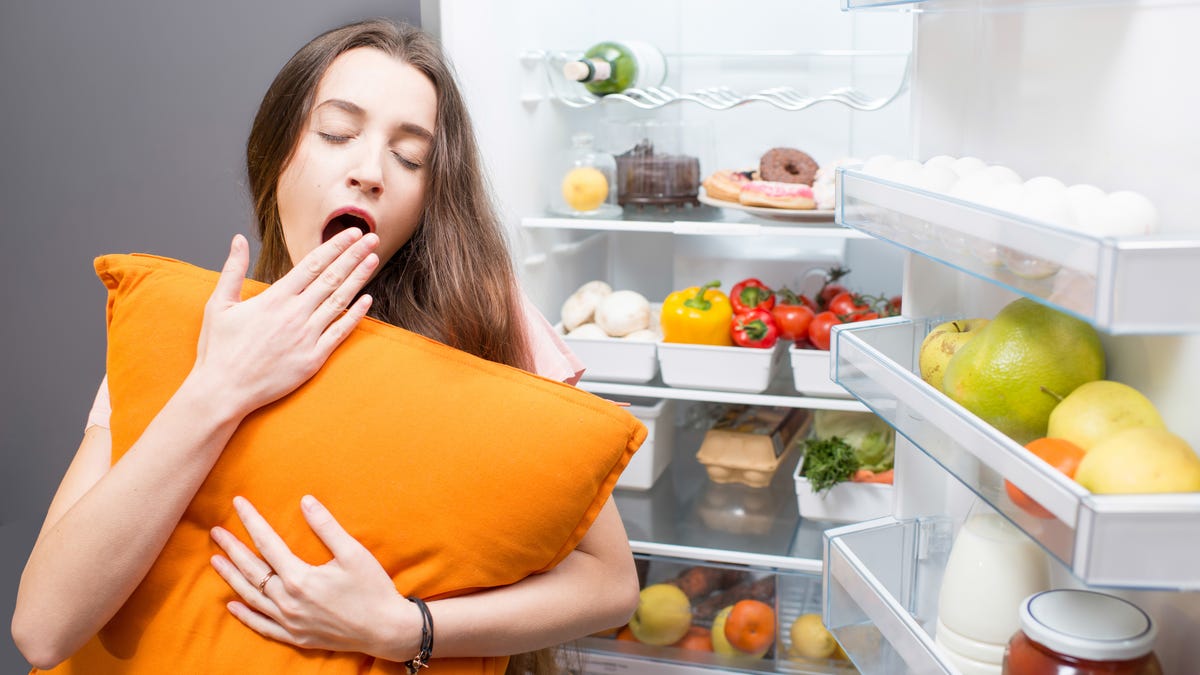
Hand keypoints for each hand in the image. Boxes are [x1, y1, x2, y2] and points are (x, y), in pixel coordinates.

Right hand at [190, 230, 378, 417]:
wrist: (223, 390)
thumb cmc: (219, 349)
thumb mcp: (219, 304)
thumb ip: (233, 269)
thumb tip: (238, 239)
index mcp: (274, 298)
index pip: (312, 264)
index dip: (335, 246)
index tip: (352, 233)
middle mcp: (294, 314)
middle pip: (331, 278)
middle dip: (354, 255)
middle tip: (372, 239)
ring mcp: (306, 336)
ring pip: (340, 301)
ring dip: (359, 279)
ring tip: (373, 260)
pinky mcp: (313, 359)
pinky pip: (340, 333)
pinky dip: (355, 316)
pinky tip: (368, 301)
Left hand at [209, 496, 420, 660]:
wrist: (386, 629)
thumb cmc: (373, 589)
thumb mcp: (353, 553)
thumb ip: (326, 527)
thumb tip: (305, 501)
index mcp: (300, 579)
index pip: (267, 543)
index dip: (251, 521)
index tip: (238, 503)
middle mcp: (288, 602)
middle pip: (252, 570)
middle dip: (232, 548)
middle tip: (216, 531)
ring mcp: (290, 622)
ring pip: (251, 597)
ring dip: (231, 577)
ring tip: (216, 560)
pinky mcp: (296, 636)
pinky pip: (262, 626)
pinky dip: (245, 615)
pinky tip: (232, 605)